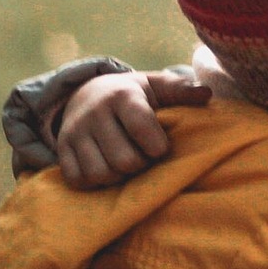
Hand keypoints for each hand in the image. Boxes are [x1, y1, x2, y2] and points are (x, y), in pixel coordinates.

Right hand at [55, 70, 211, 187]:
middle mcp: (95, 112)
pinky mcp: (62, 148)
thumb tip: (206, 94)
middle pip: (124, 160)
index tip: (160, 147)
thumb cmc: (133, 95)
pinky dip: (94, 183)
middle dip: (140, 166)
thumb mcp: (156, 86)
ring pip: (100, 174)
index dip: (157, 147)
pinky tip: (106, 170)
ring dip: (118, 178)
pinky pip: (78, 180)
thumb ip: (180, 90)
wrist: (87, 93)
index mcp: (122, 95)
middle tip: (142, 158)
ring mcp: (75, 131)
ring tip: (125, 166)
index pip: (142, 128)